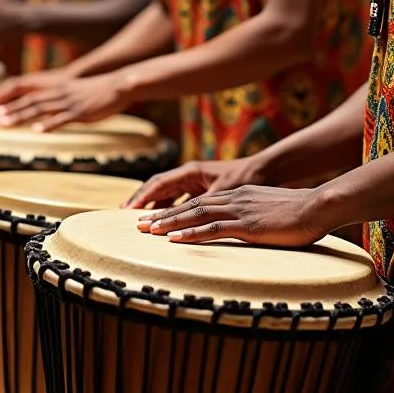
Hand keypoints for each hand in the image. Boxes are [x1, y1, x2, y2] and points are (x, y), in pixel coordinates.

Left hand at [0, 70, 129, 128]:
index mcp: (53, 85)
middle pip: (27, 98)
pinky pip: (62, 118)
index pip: (21, 87)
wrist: (119, 85)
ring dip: (20, 115)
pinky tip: (37, 130)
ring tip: (3, 123)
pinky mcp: (81, 112)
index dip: (2, 95)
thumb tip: (37, 111)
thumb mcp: (71, 91)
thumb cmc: (94, 91)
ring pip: (40, 107)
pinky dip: (49, 124)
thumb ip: (54, 98)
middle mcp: (57, 91)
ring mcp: (68, 101)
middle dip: (6, 106)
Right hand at [123, 157, 268, 208]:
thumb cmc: (247, 178)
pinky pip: (181, 199)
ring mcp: (197, 181)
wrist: (269, 171)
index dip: (142, 198)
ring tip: (142, 220)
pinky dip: (171, 209)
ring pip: (168, 194)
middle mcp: (191, 174)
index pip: (158, 184)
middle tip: (124, 215)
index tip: (127, 211)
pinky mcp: (205, 190)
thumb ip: (204, 205)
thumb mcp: (224, 192)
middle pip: (158, 188)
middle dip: (142, 201)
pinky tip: (166, 221)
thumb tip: (187, 216)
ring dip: (155, 206)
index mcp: (191, 172)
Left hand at [137, 185, 327, 247]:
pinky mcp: (247, 225)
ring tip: (147, 232)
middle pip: (191, 205)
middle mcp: (234, 198)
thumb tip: (249, 231)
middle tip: (139, 224)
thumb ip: (255, 219)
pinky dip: (191, 234)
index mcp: (238, 195)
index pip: (200, 201)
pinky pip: (213, 229)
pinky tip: (175, 240)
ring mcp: (239, 210)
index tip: (156, 218)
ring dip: (169, 223)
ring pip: (195, 214)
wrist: (319, 206)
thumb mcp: (271, 212)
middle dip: (163, 215)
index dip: (176, 209)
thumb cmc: (301, 214)